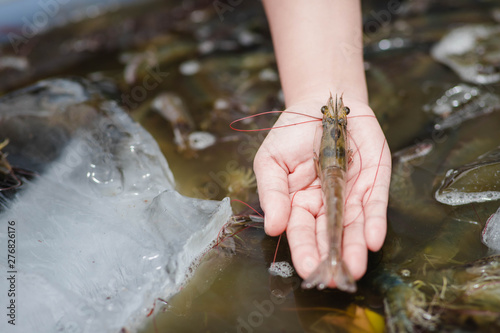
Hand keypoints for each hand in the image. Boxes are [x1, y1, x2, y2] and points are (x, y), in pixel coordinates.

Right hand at [253, 95, 390, 286]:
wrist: (319, 102)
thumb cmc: (291, 134)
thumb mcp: (271, 161)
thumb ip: (272, 193)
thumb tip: (272, 227)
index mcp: (300, 202)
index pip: (301, 231)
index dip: (305, 249)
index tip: (307, 269)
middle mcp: (328, 203)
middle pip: (330, 233)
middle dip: (332, 256)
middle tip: (334, 278)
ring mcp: (352, 192)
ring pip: (355, 224)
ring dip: (355, 246)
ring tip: (354, 268)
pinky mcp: (374, 178)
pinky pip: (376, 202)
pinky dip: (375, 220)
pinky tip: (373, 239)